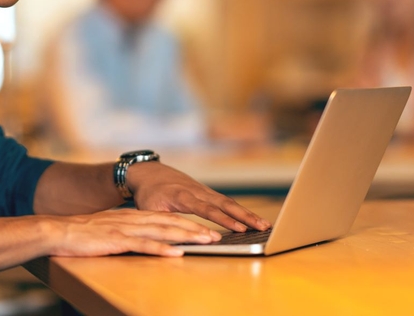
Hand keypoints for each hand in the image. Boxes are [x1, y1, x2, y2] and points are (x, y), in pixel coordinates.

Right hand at [42, 209, 221, 256]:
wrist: (58, 231)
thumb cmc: (83, 235)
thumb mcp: (111, 229)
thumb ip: (129, 232)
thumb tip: (146, 239)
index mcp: (133, 216)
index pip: (167, 219)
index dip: (189, 224)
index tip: (207, 230)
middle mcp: (133, 219)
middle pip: (171, 223)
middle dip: (196, 229)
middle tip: (217, 236)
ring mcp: (126, 229)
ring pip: (163, 231)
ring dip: (187, 236)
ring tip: (206, 241)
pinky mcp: (117, 240)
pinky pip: (144, 245)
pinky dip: (163, 248)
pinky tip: (177, 252)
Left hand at [127, 162, 270, 232]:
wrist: (149, 172)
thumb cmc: (148, 195)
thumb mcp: (149, 210)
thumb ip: (164, 224)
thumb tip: (176, 242)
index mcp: (183, 196)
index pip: (207, 210)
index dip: (223, 220)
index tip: (239, 230)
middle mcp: (198, 192)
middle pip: (225, 204)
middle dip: (245, 216)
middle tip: (263, 227)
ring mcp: (204, 191)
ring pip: (229, 202)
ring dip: (247, 214)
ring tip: (265, 225)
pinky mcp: (207, 193)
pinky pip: (226, 202)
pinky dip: (240, 210)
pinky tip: (252, 219)